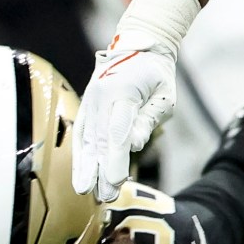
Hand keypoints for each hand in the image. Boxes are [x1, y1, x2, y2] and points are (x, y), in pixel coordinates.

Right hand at [73, 44, 175, 199]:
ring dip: (86, 166)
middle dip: (101, 169)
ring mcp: (90, 99)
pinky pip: (81, 133)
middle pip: (99, 138)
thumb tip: (133, 145)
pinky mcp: (86, 105)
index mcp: (122, 90)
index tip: (116, 180)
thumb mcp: (164, 96)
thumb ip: (148, 120)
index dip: (115, 156)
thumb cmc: (156, 74)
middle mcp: (100, 95)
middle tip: (105, 196)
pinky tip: (80, 174)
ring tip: (87, 191)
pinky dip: (80, 155)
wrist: (138, 47)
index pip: (117, 129)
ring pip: (86, 138)